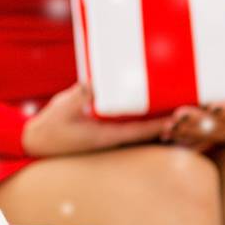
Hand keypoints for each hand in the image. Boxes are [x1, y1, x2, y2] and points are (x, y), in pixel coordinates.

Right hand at [22, 83, 170, 156]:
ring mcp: (108, 132)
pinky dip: (139, 112)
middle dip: (164, 120)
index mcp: (105, 136)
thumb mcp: (61, 109)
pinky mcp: (103, 127)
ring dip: (155, 117)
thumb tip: (93, 84)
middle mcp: (112, 136)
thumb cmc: (49, 128)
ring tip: (175, 103)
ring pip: (138, 126)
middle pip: (144, 130)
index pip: (138, 131)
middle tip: (186, 108)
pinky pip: (126, 121)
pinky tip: (148, 101)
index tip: (176, 118)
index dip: (158, 125)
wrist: (37, 140)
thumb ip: (78, 96)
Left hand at [164, 64, 224, 150]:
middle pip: (222, 128)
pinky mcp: (223, 141)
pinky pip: (203, 142)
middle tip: (179, 115)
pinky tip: (169, 136)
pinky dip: (186, 139)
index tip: (213, 107)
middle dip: (199, 123)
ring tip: (168, 127)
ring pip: (210, 137)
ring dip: (188, 133)